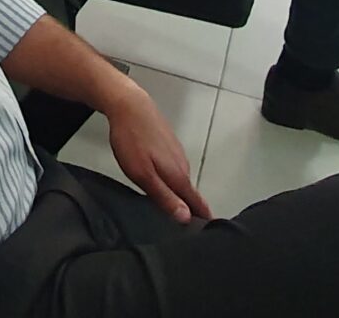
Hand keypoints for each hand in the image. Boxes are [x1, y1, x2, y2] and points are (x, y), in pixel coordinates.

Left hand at [103, 86, 210, 223]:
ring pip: (181, 180)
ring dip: (181, 194)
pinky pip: (174, 169)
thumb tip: (186, 217)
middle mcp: (182, 165)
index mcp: (178, 175)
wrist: (129, 105)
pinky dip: (172, 179)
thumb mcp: (143, 174)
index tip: (209, 232)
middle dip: (191, 210)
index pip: (197, 202)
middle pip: (190, 194)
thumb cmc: (133, 140)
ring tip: (177, 209)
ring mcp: (176, 153)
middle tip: (189, 228)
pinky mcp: (169, 145)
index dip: (203, 218)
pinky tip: (163, 182)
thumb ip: (164, 196)